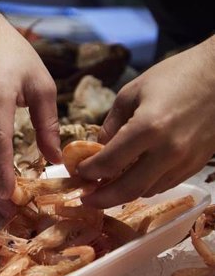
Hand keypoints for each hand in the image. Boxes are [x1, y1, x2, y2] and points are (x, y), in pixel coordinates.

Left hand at [78, 36, 214, 207]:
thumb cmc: (175, 76)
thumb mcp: (132, 92)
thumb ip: (111, 125)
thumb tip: (97, 150)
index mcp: (148, 128)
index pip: (108, 163)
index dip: (88, 171)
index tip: (78, 171)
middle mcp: (168, 150)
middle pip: (127, 190)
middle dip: (101, 199)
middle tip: (85, 199)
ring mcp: (186, 161)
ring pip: (146, 191)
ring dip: (123, 195)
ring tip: (105, 189)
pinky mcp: (197, 165)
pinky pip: (165, 185)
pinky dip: (144, 187)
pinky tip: (131, 180)